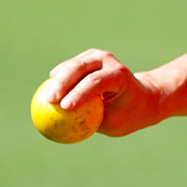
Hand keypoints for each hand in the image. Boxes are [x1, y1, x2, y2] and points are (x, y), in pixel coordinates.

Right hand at [46, 49, 162, 136]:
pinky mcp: (89, 58)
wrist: (141, 96)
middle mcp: (109, 62)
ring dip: (58, 79)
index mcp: (120, 76)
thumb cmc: (126, 114)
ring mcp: (99, 57)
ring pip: (74, 65)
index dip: (79, 93)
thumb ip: (88, 123)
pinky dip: (60, 76)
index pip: (97, 82)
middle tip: (48, 100)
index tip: (64, 107)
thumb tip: (60, 130)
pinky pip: (71, 66)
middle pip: (81, 68)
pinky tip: (49, 87)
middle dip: (62, 83)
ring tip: (44, 97)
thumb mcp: (112, 125)